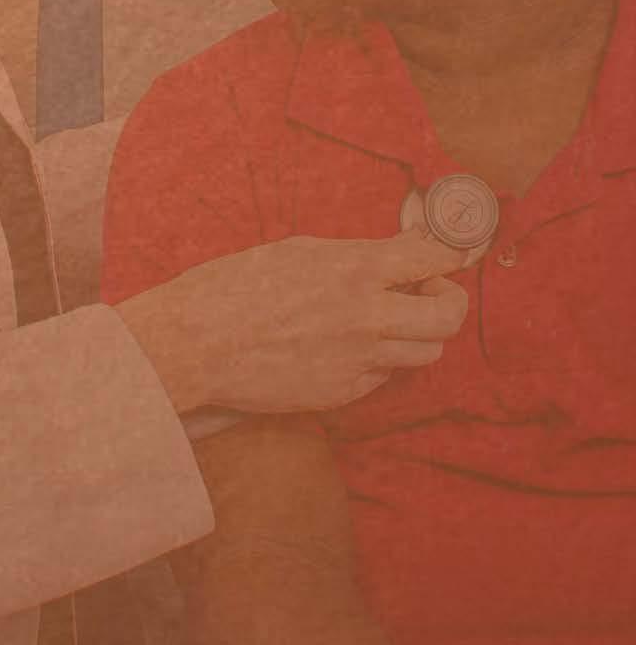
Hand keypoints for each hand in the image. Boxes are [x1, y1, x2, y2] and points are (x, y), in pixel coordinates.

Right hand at [115, 230, 468, 414]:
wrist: (195, 344)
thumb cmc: (236, 287)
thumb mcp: (298, 251)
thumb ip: (355, 256)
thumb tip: (397, 255)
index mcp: (355, 270)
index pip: (434, 256)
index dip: (448, 252)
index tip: (446, 253)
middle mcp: (367, 317)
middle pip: (449, 316)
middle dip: (447, 300)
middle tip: (426, 291)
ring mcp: (359, 360)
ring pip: (426, 353)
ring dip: (416, 334)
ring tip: (384, 321)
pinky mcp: (343, 393)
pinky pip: (383, 377)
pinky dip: (376, 361)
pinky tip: (341, 347)